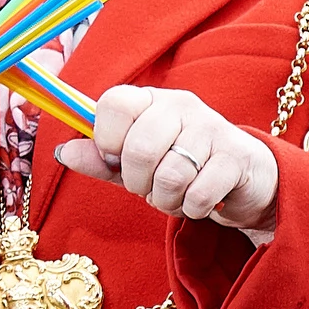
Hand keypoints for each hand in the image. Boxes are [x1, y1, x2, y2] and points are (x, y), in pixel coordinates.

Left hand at [58, 83, 281, 236]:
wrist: (244, 181)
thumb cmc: (183, 168)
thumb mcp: (137, 164)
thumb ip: (101, 159)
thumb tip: (64, 152)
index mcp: (152, 100)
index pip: (114, 103)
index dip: (107, 139)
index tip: (116, 158)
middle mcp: (182, 106)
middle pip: (139, 148)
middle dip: (137, 182)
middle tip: (150, 185)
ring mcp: (212, 129)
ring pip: (169, 176)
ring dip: (165, 200)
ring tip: (176, 195)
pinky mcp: (236, 158)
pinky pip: (197, 194)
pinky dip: (191, 209)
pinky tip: (200, 201)